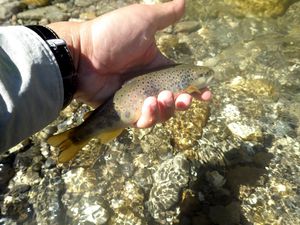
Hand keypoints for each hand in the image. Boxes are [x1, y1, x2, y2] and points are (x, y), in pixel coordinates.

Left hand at [48, 0, 211, 127]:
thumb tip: (184, 3)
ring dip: (167, 109)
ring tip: (161, 98)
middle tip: (183, 99)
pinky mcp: (125, 111)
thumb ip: (165, 15)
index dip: (197, 89)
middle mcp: (150, 84)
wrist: (82, 53)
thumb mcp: (142, 20)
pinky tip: (149, 104)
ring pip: (161, 114)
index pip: (183, 81)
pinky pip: (143, 121)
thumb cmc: (112, 36)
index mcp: (158, 66)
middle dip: (183, 103)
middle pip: (175, 101)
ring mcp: (138, 99)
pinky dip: (149, 117)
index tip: (206, 95)